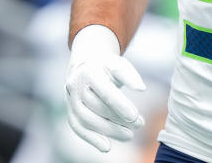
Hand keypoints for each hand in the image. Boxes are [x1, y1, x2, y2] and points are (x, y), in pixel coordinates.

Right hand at [65, 25, 146, 151]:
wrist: (85, 64)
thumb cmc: (106, 66)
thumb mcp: (119, 64)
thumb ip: (130, 75)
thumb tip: (141, 88)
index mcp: (89, 72)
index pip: (105, 91)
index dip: (120, 105)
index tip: (135, 116)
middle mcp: (76, 86)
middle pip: (96, 107)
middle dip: (118, 119)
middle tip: (139, 124)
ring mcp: (70, 100)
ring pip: (87, 120)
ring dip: (109, 131)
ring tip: (129, 135)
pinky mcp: (70, 111)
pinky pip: (78, 127)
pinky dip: (91, 139)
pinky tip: (107, 147)